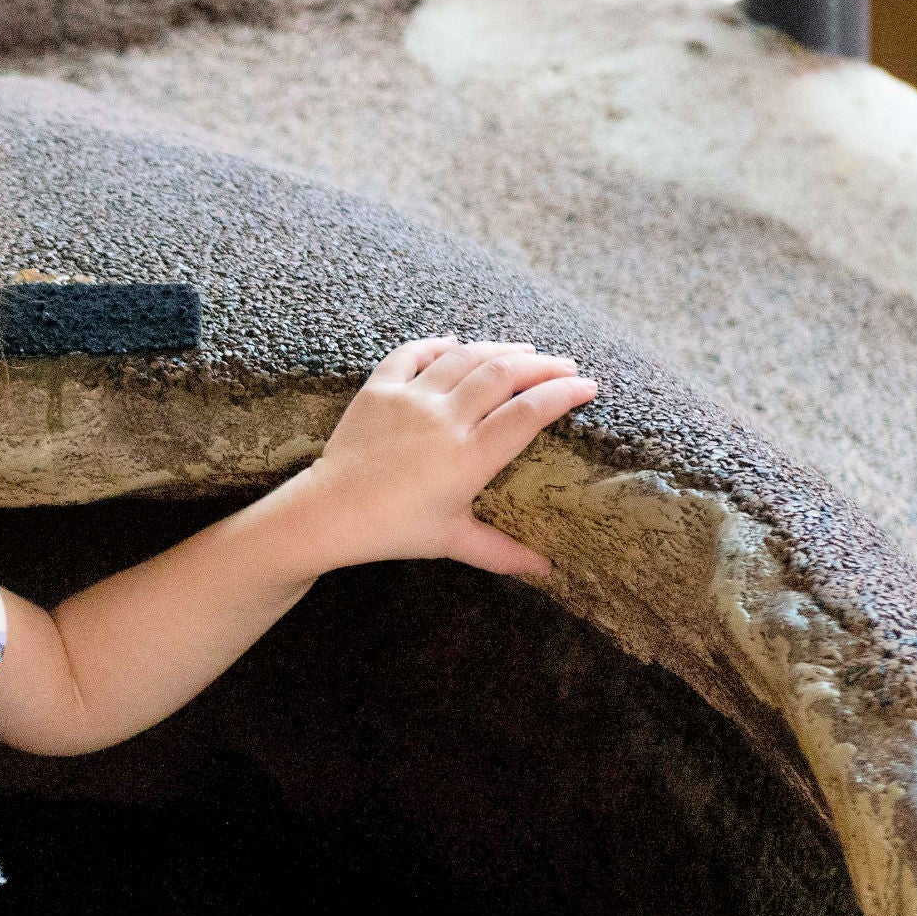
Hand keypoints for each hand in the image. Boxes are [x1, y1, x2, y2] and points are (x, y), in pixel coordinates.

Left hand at [271, 338, 597, 579]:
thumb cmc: (393, 530)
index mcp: (469, 457)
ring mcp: (411, 400)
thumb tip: (545, 571)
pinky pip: (413, 353)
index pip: (528, 415)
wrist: (329, 514)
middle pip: (505, 376)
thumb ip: (501, 552)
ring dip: (499, 350)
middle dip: (543, 366)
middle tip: (565, 365)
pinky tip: (457, 344)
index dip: (563, 395)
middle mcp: (445, 420)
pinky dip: (439, 344)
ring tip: (524, 351)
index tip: (587, 387)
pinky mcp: (379, 389)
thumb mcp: (451, 541)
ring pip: (465, 358)